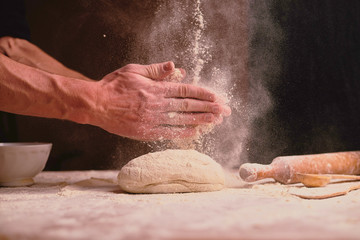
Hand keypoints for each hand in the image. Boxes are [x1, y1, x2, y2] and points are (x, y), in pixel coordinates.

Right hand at [91, 61, 230, 140]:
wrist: (96, 104)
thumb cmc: (114, 85)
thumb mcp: (134, 70)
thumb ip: (156, 70)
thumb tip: (175, 67)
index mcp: (156, 89)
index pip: (185, 91)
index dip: (202, 94)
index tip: (216, 97)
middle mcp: (157, 104)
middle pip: (188, 106)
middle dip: (208, 108)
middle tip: (224, 111)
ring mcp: (152, 119)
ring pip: (182, 120)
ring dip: (200, 120)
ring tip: (215, 121)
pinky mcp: (146, 131)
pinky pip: (168, 133)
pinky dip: (183, 132)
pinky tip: (195, 132)